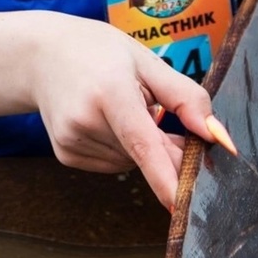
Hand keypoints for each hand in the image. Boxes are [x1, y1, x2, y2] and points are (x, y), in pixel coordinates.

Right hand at [31, 18, 227, 207]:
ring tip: (123, 106)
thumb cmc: (102, 52)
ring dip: (140, 144)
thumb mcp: (148, 62)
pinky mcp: (66, 155)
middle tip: (161, 113)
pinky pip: (112, 164)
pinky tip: (108, 120)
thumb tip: (214, 134)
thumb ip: (185, 97)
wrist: (44, 55)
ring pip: (131, 162)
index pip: (143, 144)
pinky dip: (121, 148)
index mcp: (110, 92)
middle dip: (165, 145)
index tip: (183, 205)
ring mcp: (71, 141)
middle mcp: (86, 120)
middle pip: (144, 154)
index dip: (166, 176)